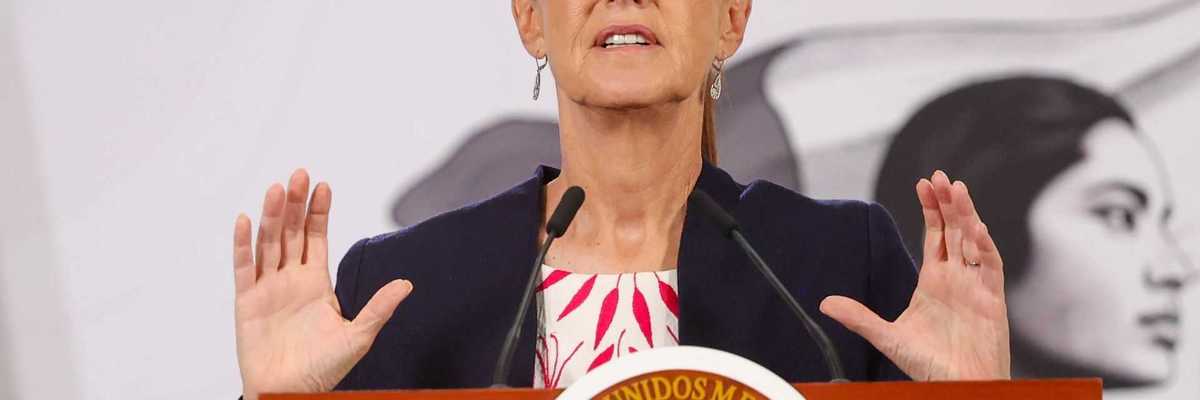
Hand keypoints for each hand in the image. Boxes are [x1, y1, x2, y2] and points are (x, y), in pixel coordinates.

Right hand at [233, 169, 413, 399]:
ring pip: (268, 243)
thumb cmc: (322, 371)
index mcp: (316, 283)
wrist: (290, 394)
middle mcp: (290, 279)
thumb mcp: (358, 336)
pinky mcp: (246, 301)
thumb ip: (378, 307)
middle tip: (299, 175)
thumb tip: (407, 284)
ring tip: (277, 189)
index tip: (323, 186)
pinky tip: (246, 221)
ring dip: (272, 216)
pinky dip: (242, 244)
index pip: (316, 238)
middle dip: (295, 204)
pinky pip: (243, 267)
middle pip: (291, 232)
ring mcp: (267, 288)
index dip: (318, 212)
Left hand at [820, 170, 1009, 379]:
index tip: (922, 184)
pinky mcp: (992, 301)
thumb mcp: (887, 336)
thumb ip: (859, 317)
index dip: (930, 209)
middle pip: (954, 231)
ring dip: (967, 216)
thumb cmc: (930, 366)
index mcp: (934, 281)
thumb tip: (825, 303)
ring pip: (973, 242)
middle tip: (939, 176)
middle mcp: (956, 279)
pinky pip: (991, 268)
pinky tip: (976, 229)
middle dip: (948, 203)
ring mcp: (975, 287)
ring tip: (957, 190)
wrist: (958, 387)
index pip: (934, 236)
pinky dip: (985, 248)